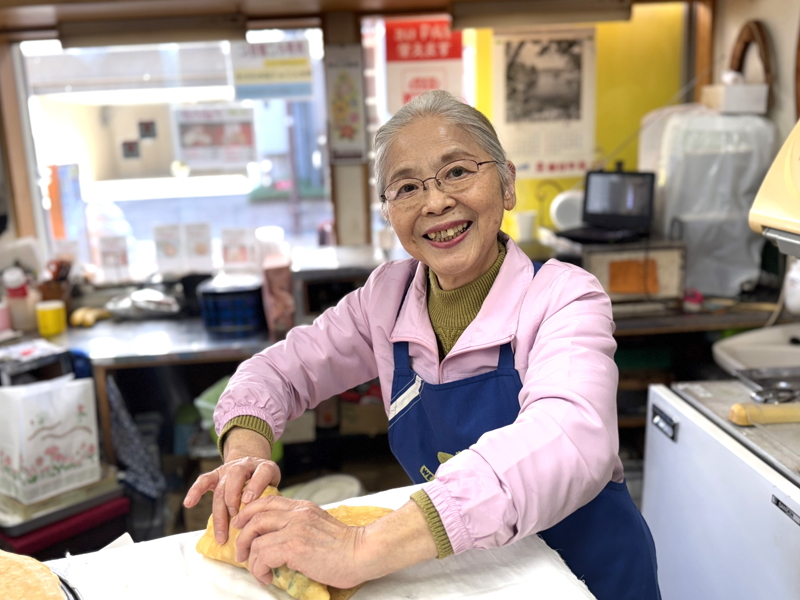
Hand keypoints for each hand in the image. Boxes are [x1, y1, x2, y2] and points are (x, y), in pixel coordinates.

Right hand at [183, 427, 277, 543]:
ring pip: (221, 486)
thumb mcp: (275, 487)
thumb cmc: (266, 483)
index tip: (249, 501)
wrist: (254, 466)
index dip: (255, 485)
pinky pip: (204, 480)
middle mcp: (246, 465)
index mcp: (265, 467)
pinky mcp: (217, 474)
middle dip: (233, 498)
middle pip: (236, 476)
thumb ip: (271, 498)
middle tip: (235, 519)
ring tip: (222, 533)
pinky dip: (195, 491)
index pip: (262, 472)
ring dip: (220, 510)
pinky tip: (189, 503)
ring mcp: (230, 468)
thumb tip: (264, 524)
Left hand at [233, 495, 366, 589]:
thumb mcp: (320, 525)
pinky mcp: (294, 547)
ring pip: (256, 538)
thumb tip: (281, 538)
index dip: (249, 512)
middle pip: (255, 516)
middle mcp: (297, 514)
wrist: (363, 553)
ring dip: (250, 557)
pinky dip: (259, 569)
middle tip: (241, 552)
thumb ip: (301, 525)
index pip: (268, 501)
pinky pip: (263, 556)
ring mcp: (295, 529)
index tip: (242, 525)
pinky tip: (267, 577)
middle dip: (242, 536)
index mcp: (303, 508)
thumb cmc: (346, 546)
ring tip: (256, 570)